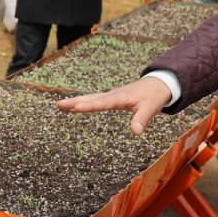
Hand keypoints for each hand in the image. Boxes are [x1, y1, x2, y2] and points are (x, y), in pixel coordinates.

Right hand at [57, 76, 172, 135]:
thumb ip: (142, 119)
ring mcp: (112, 95)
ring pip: (91, 98)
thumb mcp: (151, 108)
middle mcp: (113, 95)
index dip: (89, 106)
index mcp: (120, 97)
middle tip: (59, 104)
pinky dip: (85, 101)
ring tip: (61, 105)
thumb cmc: (154, 96)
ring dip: (76, 101)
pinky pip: (95, 99)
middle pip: (91, 98)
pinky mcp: (112, 97)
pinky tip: (77, 105)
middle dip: (75, 101)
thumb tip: (136, 133)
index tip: (75, 107)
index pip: (102, 102)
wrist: (158, 84)